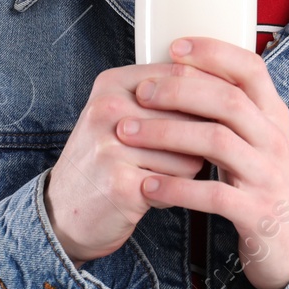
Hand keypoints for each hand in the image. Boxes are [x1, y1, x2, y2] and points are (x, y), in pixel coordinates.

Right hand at [45, 62, 208, 264]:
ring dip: (188, 170)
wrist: (62, 213)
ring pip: (190, 153)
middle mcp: (107, 109)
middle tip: (187, 153)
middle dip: (200, 139)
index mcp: (112, 84)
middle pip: (191, 114)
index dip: (213, 94)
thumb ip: (163, 98)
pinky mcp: (120, 183)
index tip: (223, 113)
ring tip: (162, 176)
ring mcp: (111, 146)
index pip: (182, 75)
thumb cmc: (104, 161)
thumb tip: (226, 89)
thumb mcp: (122, 115)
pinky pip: (177, 183)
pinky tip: (155, 194)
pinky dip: (175, 193)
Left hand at [117, 37, 288, 288]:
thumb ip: (233, 109)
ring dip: (167, 134)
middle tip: (141, 91)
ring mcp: (268, 177)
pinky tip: (147, 186)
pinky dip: (177, 188)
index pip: (251, 69)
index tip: (175, 46)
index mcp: (274, 116)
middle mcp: (275, 141)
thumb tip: (187, 69)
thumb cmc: (266, 183)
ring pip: (218, 142)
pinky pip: (214, 195)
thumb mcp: (260, 139)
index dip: (214, 53)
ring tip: (128, 133)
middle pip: (228, 101)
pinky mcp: (257, 213)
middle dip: (179, 91)